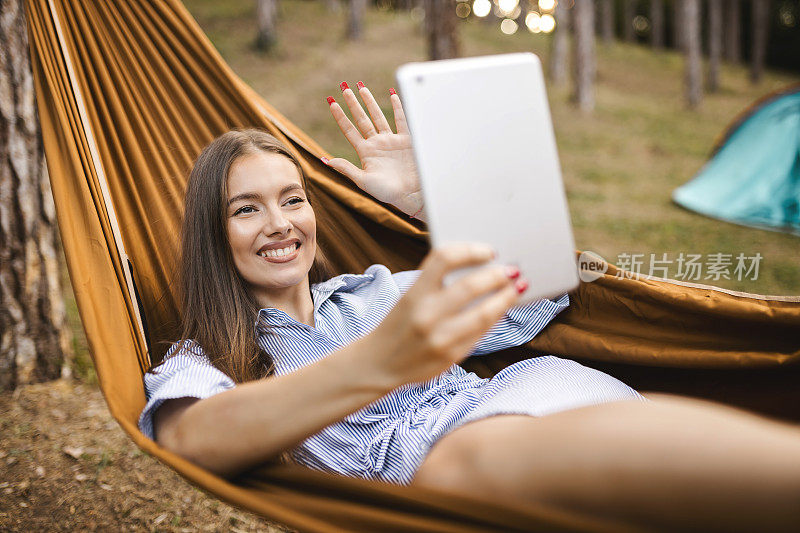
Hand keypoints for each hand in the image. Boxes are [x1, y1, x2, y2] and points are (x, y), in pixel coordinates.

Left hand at [324, 82, 424, 219]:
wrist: (412, 195)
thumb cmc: (388, 192)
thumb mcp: (364, 181)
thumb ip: (347, 169)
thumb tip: (326, 160)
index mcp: (365, 152)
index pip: (349, 130)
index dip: (340, 116)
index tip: (331, 102)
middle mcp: (377, 144)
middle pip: (362, 118)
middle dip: (353, 103)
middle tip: (344, 88)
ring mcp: (391, 141)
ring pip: (378, 116)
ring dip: (369, 101)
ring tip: (361, 87)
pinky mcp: (407, 140)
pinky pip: (401, 119)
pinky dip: (397, 106)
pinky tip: (392, 94)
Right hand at [364, 243, 527, 386]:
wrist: (380, 363)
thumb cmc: (399, 324)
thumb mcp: (409, 297)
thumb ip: (436, 283)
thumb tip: (480, 267)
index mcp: (413, 294)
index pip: (444, 259)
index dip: (471, 250)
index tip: (488, 250)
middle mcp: (426, 315)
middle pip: (471, 285)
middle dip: (497, 275)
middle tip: (512, 270)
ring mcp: (440, 338)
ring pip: (484, 313)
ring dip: (506, 297)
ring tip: (517, 288)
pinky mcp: (452, 356)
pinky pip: (482, 333)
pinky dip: (496, 317)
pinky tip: (502, 309)